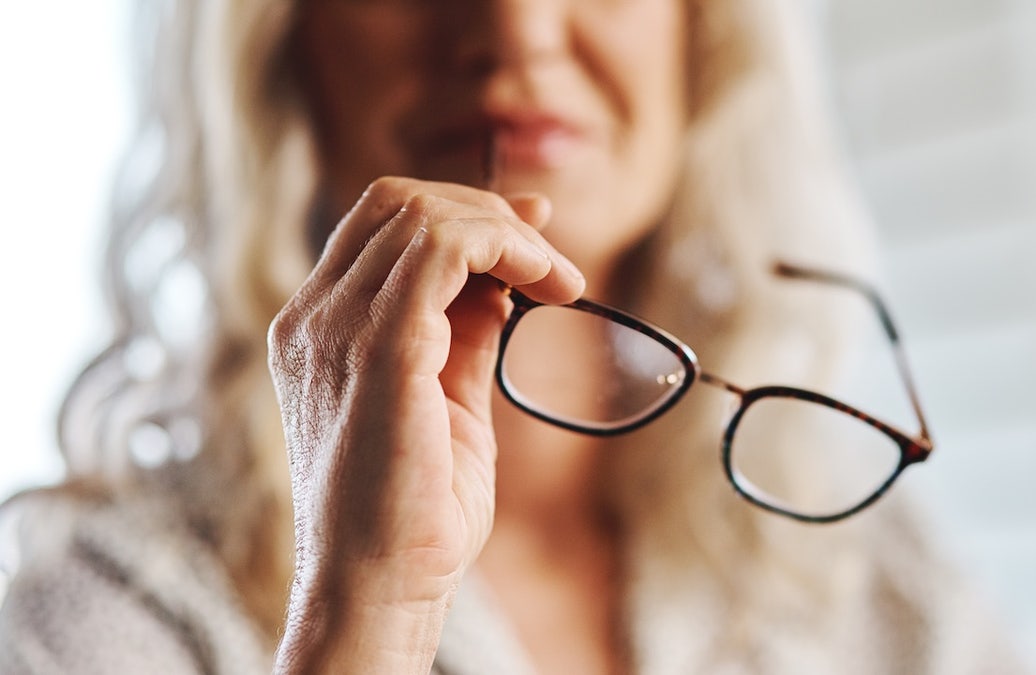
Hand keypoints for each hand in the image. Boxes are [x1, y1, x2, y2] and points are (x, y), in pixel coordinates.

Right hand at [267, 177, 582, 672]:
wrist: (380, 588)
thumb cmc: (413, 513)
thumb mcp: (446, 402)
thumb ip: (463, 334)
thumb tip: (500, 281)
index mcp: (318, 329)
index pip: (381, 227)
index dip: (462, 215)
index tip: (532, 232)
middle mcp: (314, 318)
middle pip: (398, 202)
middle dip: (487, 213)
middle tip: (550, 258)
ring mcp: (336, 327)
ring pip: (421, 213)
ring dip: (506, 232)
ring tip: (560, 278)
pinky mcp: (380, 347)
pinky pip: (443, 249)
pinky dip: (505, 248)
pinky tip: (546, 284)